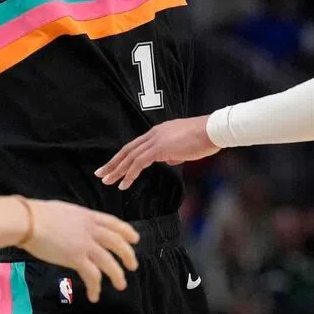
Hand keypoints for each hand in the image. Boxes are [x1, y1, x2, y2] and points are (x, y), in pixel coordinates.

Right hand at [21, 200, 138, 303]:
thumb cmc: (40, 214)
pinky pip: (92, 275)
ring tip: (121, 285)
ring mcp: (85, 244)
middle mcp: (91, 229)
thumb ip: (77, 220)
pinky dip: (95, 287)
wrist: (29, 221)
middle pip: (117, 242)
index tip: (135, 239)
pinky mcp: (76, 258)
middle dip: (128, 255)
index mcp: (88, 216)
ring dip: (117, 275)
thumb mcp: (66, 211)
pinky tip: (94, 296)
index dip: (127, 231)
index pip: (114, 223)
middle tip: (133, 266)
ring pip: (109, 262)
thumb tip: (76, 226)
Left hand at [96, 116, 219, 190]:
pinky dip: (130, 173)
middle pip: (127, 150)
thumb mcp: (185, 147)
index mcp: (158, 132)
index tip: (114, 166)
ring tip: (107, 180)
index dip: (123, 157)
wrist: (212, 130)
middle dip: (113, 163)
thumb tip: (168, 160)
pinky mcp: (160, 147)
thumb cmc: (204, 138)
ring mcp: (156, 140)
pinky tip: (124, 183)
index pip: (136, 146)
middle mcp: (153, 134)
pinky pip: (139, 162)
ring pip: (130, 157)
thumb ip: (174, 153)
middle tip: (101, 174)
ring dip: (117, 170)